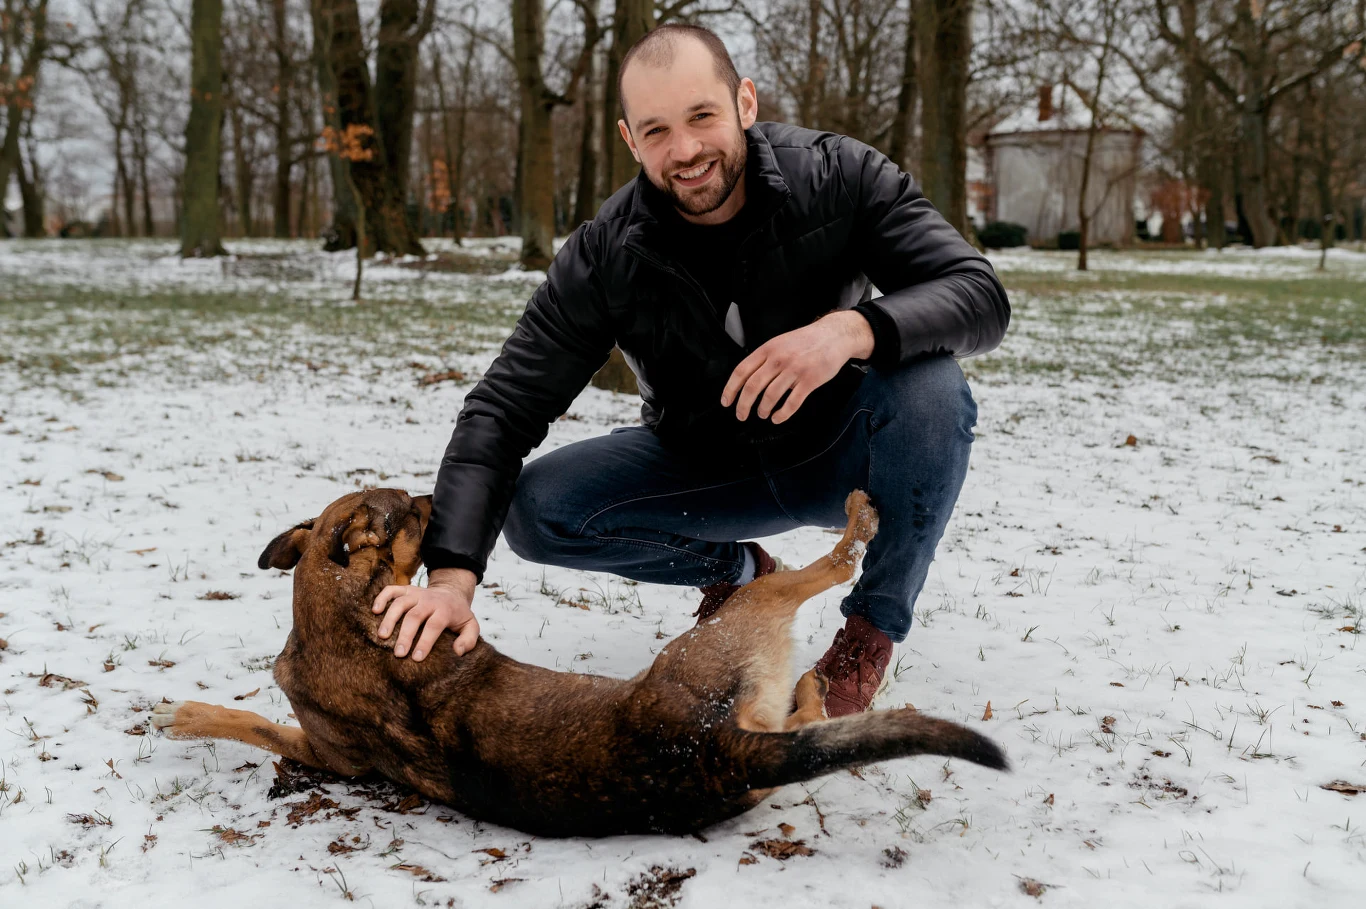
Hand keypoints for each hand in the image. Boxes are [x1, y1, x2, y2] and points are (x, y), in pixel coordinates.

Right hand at [371, 567, 479, 660]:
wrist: (451, 592)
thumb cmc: (458, 615)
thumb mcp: (470, 626)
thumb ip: (468, 640)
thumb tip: (457, 652)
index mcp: (445, 610)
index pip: (434, 625)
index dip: (425, 642)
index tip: (416, 658)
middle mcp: (429, 600)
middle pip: (415, 615)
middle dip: (405, 635)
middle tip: (398, 653)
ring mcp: (416, 594)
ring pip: (400, 603)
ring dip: (390, 619)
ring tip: (382, 637)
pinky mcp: (406, 590)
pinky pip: (391, 590)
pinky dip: (382, 598)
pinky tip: (374, 611)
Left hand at [721, 310, 874, 423]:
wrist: (834, 335)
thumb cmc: (806, 341)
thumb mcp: (780, 343)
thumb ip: (764, 359)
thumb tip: (748, 380)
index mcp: (768, 349)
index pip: (741, 371)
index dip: (731, 389)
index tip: (726, 402)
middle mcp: (778, 359)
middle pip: (753, 386)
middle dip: (743, 405)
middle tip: (741, 415)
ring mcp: (794, 370)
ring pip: (770, 396)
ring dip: (763, 410)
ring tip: (762, 414)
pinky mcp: (810, 380)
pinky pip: (792, 402)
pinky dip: (782, 414)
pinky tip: (778, 417)